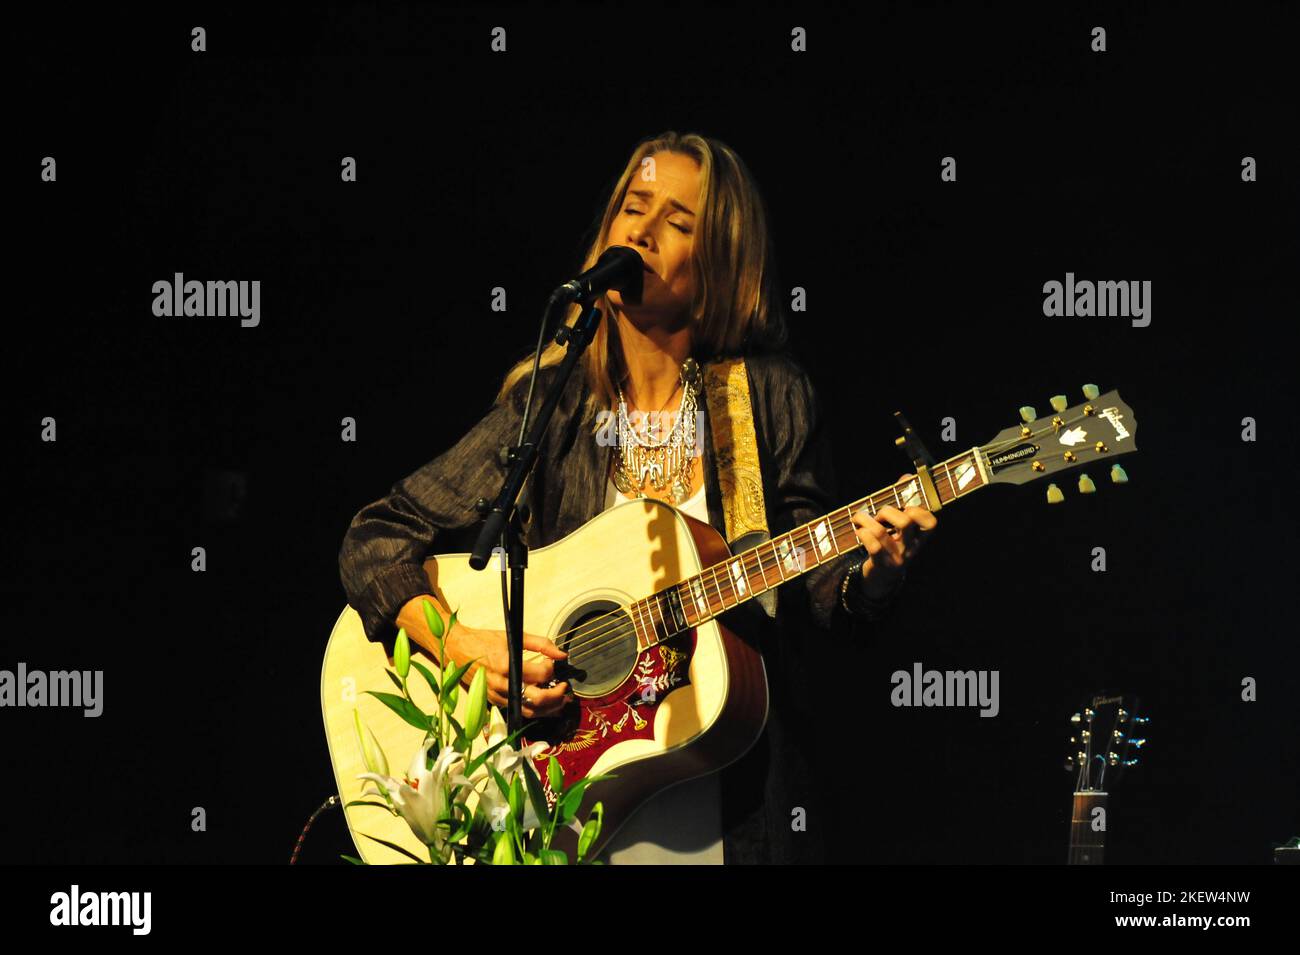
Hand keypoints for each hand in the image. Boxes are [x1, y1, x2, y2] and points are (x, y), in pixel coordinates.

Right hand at [444, 624, 572, 719]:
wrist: (458, 650)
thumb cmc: (485, 641)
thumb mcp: (514, 636)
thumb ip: (541, 644)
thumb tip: (562, 654)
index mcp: (507, 665)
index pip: (541, 674)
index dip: (552, 668)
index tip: (553, 661)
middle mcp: (502, 684)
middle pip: (538, 699)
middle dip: (557, 696)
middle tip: (565, 687)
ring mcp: (497, 696)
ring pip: (530, 711)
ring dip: (550, 709)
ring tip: (561, 700)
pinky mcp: (494, 702)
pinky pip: (519, 712)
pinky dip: (535, 711)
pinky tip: (545, 706)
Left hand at [849, 472, 937, 598]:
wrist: (882, 578)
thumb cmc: (892, 544)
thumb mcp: (901, 527)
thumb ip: (905, 500)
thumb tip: (908, 477)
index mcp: (920, 538)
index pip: (931, 523)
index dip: (918, 510)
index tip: (903, 507)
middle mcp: (911, 549)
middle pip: (905, 522)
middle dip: (887, 511)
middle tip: (878, 515)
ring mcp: (897, 558)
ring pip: (880, 532)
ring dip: (865, 519)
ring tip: (860, 518)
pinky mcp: (881, 564)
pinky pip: (871, 545)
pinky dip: (862, 533)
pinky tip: (859, 531)